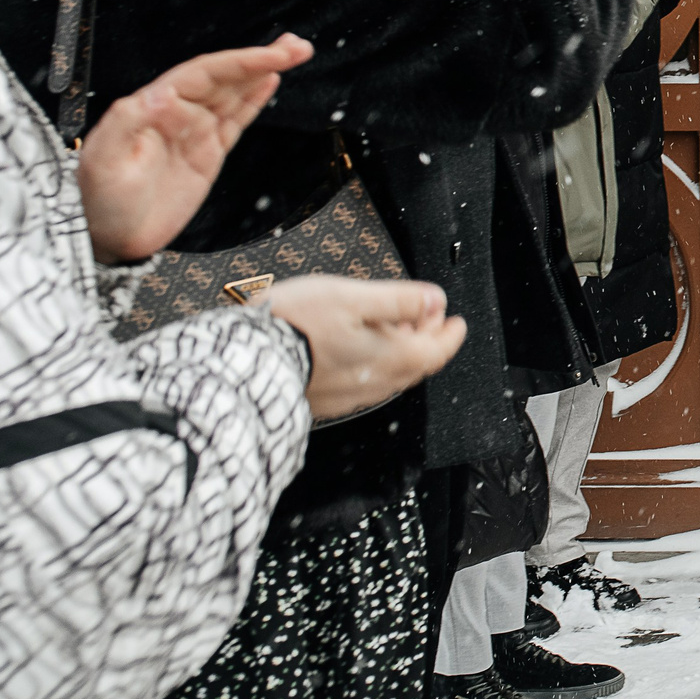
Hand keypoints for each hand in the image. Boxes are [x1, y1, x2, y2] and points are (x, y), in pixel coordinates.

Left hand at [79, 36, 313, 263]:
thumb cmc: (98, 200)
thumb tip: (160, 94)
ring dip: (262, 71)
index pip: (203, 74)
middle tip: (297, 47)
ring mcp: (193, 133)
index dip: (239, 63)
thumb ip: (126, 122)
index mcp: (152, 107)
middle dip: (260, 59)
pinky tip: (270, 81)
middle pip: (224, 77)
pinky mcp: (206, 155)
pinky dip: (253, 99)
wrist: (109, 239)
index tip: (271, 57)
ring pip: (233, 93)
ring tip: (294, 52)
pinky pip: (235, 120)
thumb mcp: (101, 160)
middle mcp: (174, 113)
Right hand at [258, 276, 467, 421]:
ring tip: (392, 326)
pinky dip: (371, 363)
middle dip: (425, 339)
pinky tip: (356, 347)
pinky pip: (361, 383)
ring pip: (388, 374)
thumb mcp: (353, 298)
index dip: (450, 334)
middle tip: (425, 316)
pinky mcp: (323, 401)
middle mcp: (375, 385)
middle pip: (415, 364)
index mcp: (390, 360)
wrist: (243, 365)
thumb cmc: (294, 327)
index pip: (436, 352)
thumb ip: (399, 300)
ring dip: (398, 351)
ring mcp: (348, 397)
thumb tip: (435, 299)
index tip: (456, 321)